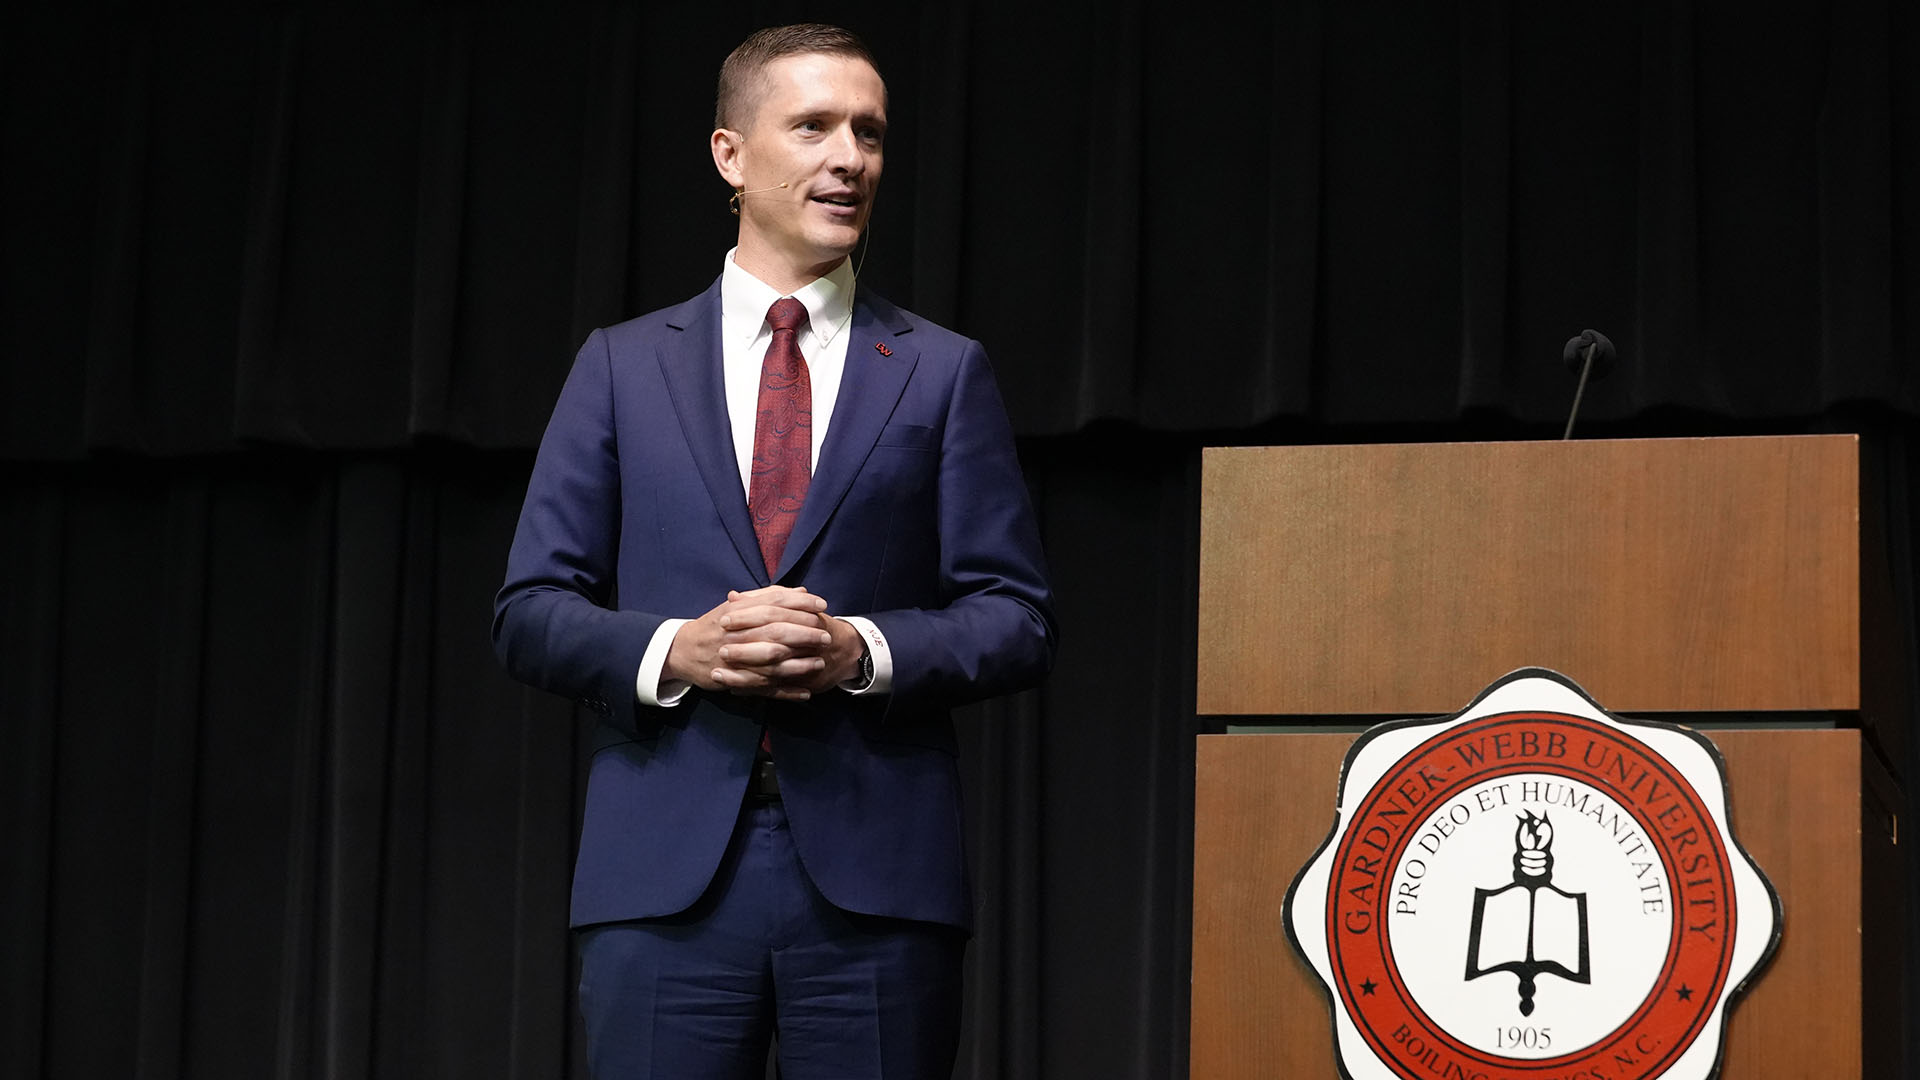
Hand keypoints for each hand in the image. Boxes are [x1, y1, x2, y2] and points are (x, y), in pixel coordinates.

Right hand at [664, 586, 862, 699]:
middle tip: (825, 636)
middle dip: (804, 633)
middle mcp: (737, 633)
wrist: (682, 650)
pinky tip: (805, 693)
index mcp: (738, 611)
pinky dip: (786, 692)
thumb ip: (768, 597)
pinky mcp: (735, 681)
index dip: (800, 603)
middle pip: (776, 631)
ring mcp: (735, 659)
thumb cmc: (715, 626)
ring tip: (819, 663)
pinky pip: (764, 688)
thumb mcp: (737, 606)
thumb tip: (800, 592)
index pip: (774, 603)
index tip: (822, 605)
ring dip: (798, 664)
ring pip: (772, 662)